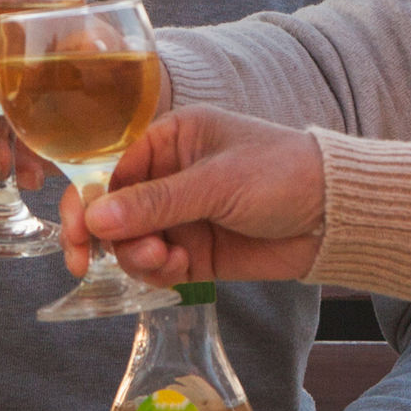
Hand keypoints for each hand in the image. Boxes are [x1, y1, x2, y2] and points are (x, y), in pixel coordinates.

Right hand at [64, 106, 325, 284]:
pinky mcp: (195, 251)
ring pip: (131, 243)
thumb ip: (156, 202)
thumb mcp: (216, 182)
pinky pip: (156, 265)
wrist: (334, 216)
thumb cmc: (282, 174)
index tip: (76, 234)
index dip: (87, 201)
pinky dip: (158, 272)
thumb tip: (96, 217)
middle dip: (106, 236)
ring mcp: (181, 216)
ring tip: (164, 260)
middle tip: (92, 262)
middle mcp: (169, 176)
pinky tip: (179, 269)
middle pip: (113, 210)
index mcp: (171, 139)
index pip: (111, 168)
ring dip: (136, 256)